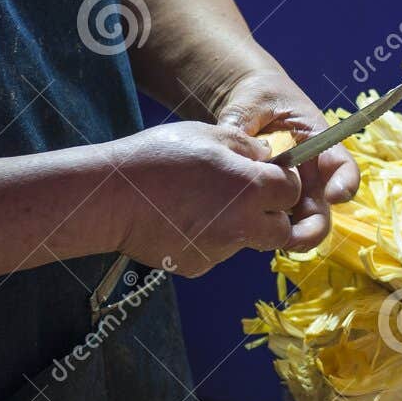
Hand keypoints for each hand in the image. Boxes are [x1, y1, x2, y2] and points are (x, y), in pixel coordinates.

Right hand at [105, 122, 304, 276]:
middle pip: (281, 228)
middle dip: (271, 214)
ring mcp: (220, 250)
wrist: (109, 198)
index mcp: (250, 188)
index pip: (292, 191)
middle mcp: (242, 224)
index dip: (282, 181)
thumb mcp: (206, 135)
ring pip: (247, 240)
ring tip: (200, 204)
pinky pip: (216, 252)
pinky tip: (182, 220)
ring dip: (238, 226)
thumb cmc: (156, 157)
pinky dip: (209, 239)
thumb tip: (266, 155)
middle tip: (246, 198)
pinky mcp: (198, 265)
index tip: (267, 175)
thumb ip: (245, 145)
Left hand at [213, 69, 359, 250]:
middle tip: (295, 239)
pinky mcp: (273, 202)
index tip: (336, 197)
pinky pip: (275, 221)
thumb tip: (231, 145)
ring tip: (270, 241)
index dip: (345, 183)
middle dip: (314, 228)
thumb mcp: (251, 103)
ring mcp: (294, 190)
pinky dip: (266, 230)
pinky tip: (249, 233)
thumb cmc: (257, 96)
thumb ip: (243, 125)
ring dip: (291, 236)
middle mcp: (311, 172)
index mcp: (317, 143)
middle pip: (323, 207)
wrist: (247, 104)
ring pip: (301, 222)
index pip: (342, 165)